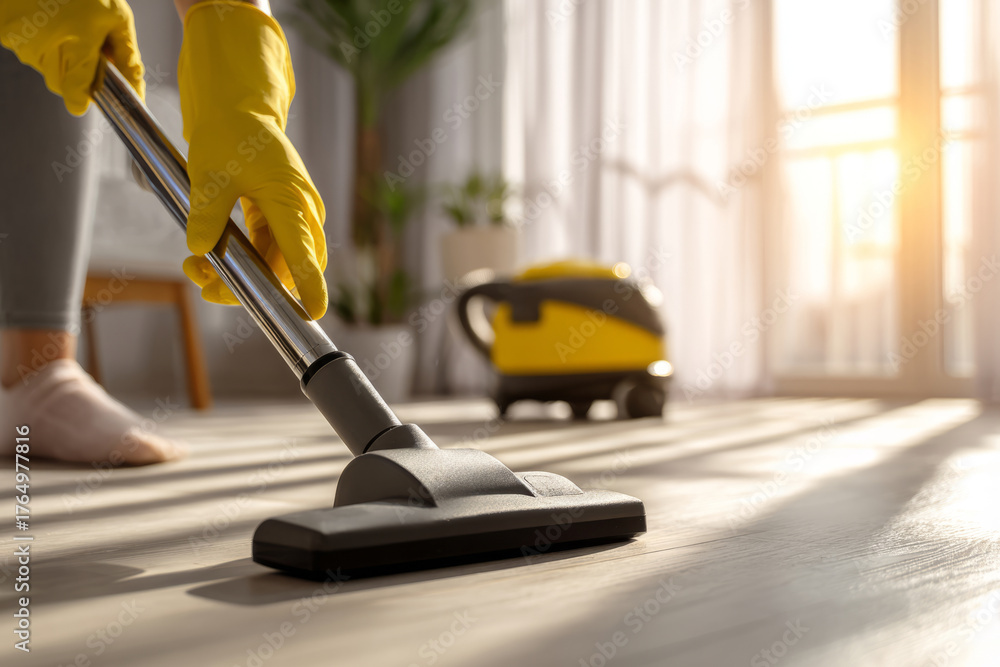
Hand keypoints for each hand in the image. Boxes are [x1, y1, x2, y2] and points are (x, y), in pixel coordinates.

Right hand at [0, 0, 143, 114]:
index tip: (87, 97)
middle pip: (63, 85)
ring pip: (46, 70)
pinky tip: (48, 23)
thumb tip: (136, 93)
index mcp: (77, 43)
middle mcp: (46, 47)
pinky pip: (30, 53)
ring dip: (59, 59)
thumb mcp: (117, 18)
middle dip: (76, 74)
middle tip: (83, 46)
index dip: (83, 99)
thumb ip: (127, 59)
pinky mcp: (7, 35)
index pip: (75, 94)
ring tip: (66, 29)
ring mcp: (23, 42)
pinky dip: (41, 45)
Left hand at [178, 1, 326, 319]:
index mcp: (291, 200)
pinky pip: (265, 250)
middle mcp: (300, 212)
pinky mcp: (277, 215)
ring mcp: (291, 215)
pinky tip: (206, 256)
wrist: (237, 108)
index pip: (305, 254)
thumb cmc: (232, 132)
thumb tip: (200, 248)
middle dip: (254, 289)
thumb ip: (207, 212)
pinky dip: (240, 260)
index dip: (310, 288)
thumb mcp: (210, 171)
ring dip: (240, 274)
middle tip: (209, 288)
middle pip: (290, 268)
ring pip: (275, 263)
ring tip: (196, 268)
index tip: (313, 313)